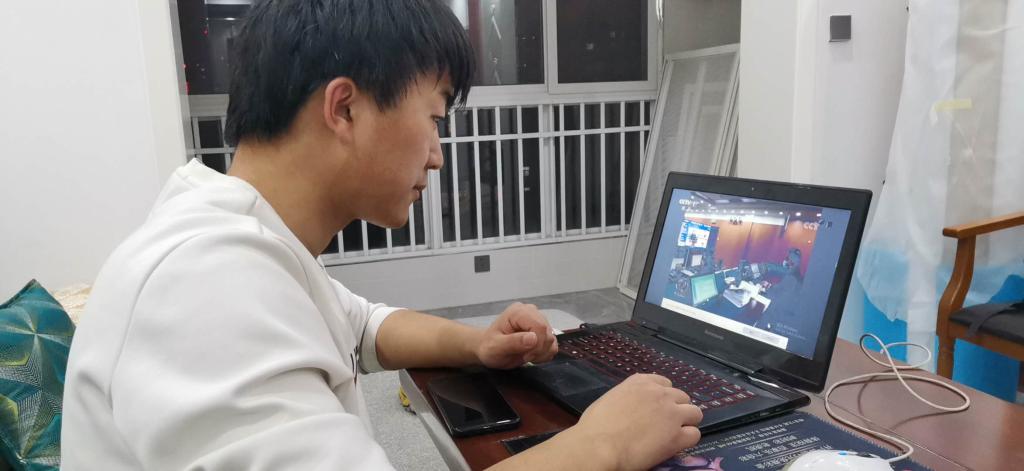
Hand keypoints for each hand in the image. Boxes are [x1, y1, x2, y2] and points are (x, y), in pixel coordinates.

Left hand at [476, 303, 557, 368]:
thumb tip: (533, 338)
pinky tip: (532, 355)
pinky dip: (544, 354)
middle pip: (547, 333)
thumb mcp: (496, 347)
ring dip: (541, 353)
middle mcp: (530, 312)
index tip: (525, 356)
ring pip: (552, 339)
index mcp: (518, 312)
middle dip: (538, 350)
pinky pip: (552, 344)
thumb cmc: (489, 347)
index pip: (540, 326)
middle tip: (524, 356)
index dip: (537, 345)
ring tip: (526, 355)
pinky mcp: (542, 331)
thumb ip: (513, 342)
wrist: (489, 350)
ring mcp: (538, 320)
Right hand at [568, 374, 701, 469]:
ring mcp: (672, 414)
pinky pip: (695, 434)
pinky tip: (674, 446)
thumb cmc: (596, 425)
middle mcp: (660, 394)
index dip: (663, 397)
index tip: (657, 408)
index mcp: (641, 382)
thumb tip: (632, 404)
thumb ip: (627, 395)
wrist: (599, 446)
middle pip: (683, 397)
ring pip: (695, 413)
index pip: (665, 383)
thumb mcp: (611, 398)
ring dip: (686, 422)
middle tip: (665, 424)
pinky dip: (687, 440)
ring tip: (673, 434)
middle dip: (676, 409)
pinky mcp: (677, 436)